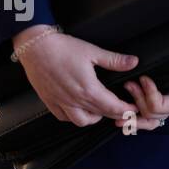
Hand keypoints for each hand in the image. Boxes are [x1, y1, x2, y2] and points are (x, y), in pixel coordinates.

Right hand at [12, 25, 140, 127]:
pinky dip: (74, 117)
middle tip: (124, 111)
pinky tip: (80, 110)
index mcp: (88, 89)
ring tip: (102, 110)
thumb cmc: (63, 48)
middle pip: (100, 114)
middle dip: (115, 114)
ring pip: (81, 121)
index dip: (125, 110)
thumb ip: (114, 60)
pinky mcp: (49, 101)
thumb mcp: (92, 52)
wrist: (35, 48)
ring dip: (94, 118)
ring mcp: (61, 102)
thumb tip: (133, 62)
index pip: (112, 106)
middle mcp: (74, 100)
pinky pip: (64, 117)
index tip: (133, 110)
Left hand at [123, 71, 168, 130]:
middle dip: (137, 99)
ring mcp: (162, 109)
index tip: (143, 78)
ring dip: (131, 115)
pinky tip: (120, 119)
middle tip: (128, 83)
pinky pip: (143, 118)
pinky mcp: (156, 105)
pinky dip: (132, 119)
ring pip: (144, 120)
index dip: (149, 94)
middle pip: (148, 113)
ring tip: (118, 108)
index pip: (159, 106)